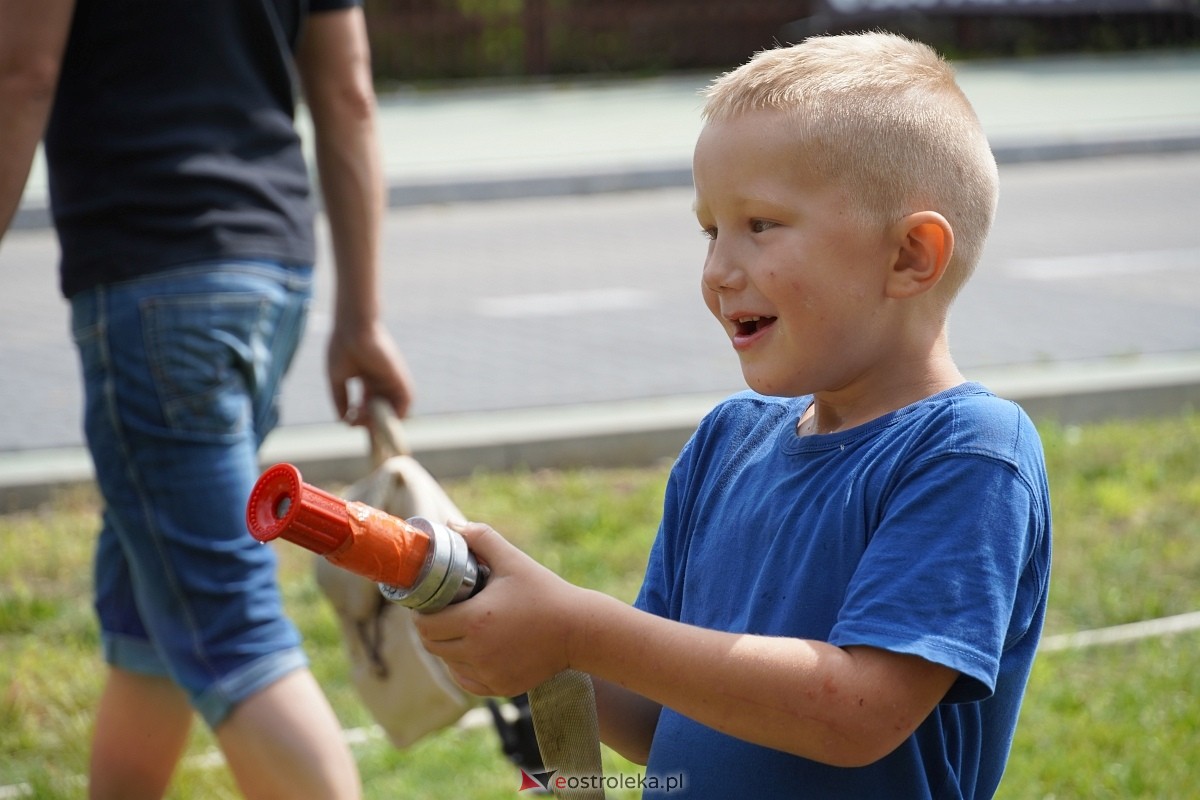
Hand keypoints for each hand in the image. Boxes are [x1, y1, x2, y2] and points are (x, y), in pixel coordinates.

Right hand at [326, 317, 413, 422]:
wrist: (352, 329)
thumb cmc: (342, 348)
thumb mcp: (337, 379)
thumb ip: (340, 400)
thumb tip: (343, 420)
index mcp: (368, 379)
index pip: (369, 406)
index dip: (361, 419)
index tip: (350, 425)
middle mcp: (382, 381)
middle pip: (381, 411)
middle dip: (369, 423)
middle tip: (354, 423)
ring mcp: (392, 380)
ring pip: (393, 410)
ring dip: (378, 420)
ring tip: (360, 417)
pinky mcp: (401, 378)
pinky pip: (405, 403)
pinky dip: (393, 414)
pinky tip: (373, 414)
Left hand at [414, 521, 588, 696]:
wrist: (580, 630)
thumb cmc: (546, 593)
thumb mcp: (513, 561)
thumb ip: (481, 539)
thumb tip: (451, 525)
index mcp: (475, 620)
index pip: (426, 624)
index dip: (422, 612)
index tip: (429, 601)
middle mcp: (478, 652)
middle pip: (432, 645)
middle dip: (431, 628)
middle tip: (442, 612)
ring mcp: (490, 673)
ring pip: (448, 663)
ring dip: (446, 647)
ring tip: (458, 628)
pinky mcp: (501, 687)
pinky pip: (466, 681)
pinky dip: (463, 668)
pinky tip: (472, 651)